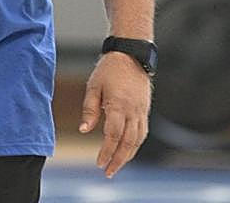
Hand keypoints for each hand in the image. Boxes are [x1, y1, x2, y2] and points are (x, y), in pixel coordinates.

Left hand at [79, 51, 151, 177]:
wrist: (131, 56)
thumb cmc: (109, 70)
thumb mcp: (93, 86)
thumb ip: (89, 109)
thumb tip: (84, 130)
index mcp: (119, 105)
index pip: (113, 135)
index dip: (106, 151)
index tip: (99, 163)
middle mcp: (133, 111)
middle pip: (128, 143)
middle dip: (118, 160)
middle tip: (108, 172)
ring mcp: (142, 112)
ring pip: (138, 140)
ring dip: (127, 156)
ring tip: (116, 166)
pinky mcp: (145, 111)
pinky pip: (142, 133)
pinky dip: (135, 145)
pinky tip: (127, 151)